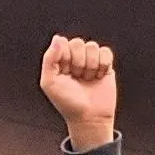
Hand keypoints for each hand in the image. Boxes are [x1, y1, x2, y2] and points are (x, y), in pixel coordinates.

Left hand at [40, 35, 118, 149]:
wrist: (89, 117)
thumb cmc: (67, 102)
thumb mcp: (49, 82)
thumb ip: (49, 58)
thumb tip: (58, 37)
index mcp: (60, 60)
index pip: (63, 43)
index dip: (65, 58)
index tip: (65, 73)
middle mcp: (75, 58)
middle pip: (78, 42)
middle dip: (78, 62)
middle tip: (77, 77)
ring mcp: (91, 61)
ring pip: (92, 46)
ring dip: (90, 65)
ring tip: (87, 79)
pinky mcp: (106, 66)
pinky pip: (105, 52)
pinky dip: (103, 64)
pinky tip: (99, 76)